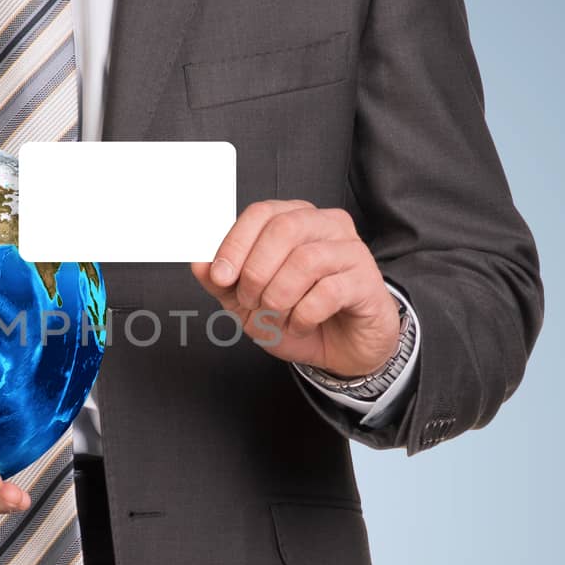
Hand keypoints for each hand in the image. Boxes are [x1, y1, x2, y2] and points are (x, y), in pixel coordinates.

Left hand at [191, 200, 399, 374]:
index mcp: (296, 219)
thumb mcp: (249, 302)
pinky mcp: (367, 281)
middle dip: (256, 271)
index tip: (220, 277)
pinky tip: (301, 325)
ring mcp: (351, 251)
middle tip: (250, 302)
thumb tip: (198, 263)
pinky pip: (328, 291)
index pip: (261, 213)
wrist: (341, 351)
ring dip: (279, 297)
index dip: (235, 244)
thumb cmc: (299, 316)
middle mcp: (327, 226)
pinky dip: (304, 315)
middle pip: (284, 229)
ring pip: (306, 260)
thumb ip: (222, 281)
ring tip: (277, 317)